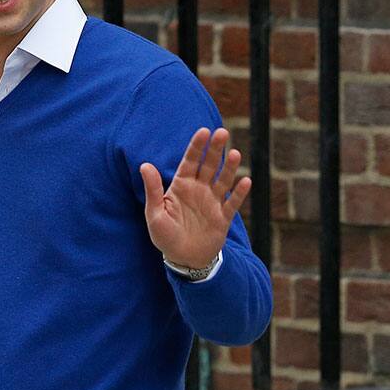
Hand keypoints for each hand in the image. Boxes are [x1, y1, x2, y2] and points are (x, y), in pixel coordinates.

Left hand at [140, 127, 250, 267]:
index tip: (204, 131)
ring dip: (229, 167)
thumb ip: (153, 189)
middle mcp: (199, 190)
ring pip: (223, 180)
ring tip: (234, 153)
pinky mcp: (223, 217)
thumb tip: (144, 165)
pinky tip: (245, 181)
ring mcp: (212, 202)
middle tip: (222, 132)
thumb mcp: (154, 213)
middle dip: (215, 149)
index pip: (190, 161)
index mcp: (181, 186)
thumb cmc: (164, 235)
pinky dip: (239, 193)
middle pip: (209, 165)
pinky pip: (233, 203)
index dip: (197, 146)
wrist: (182, 259)